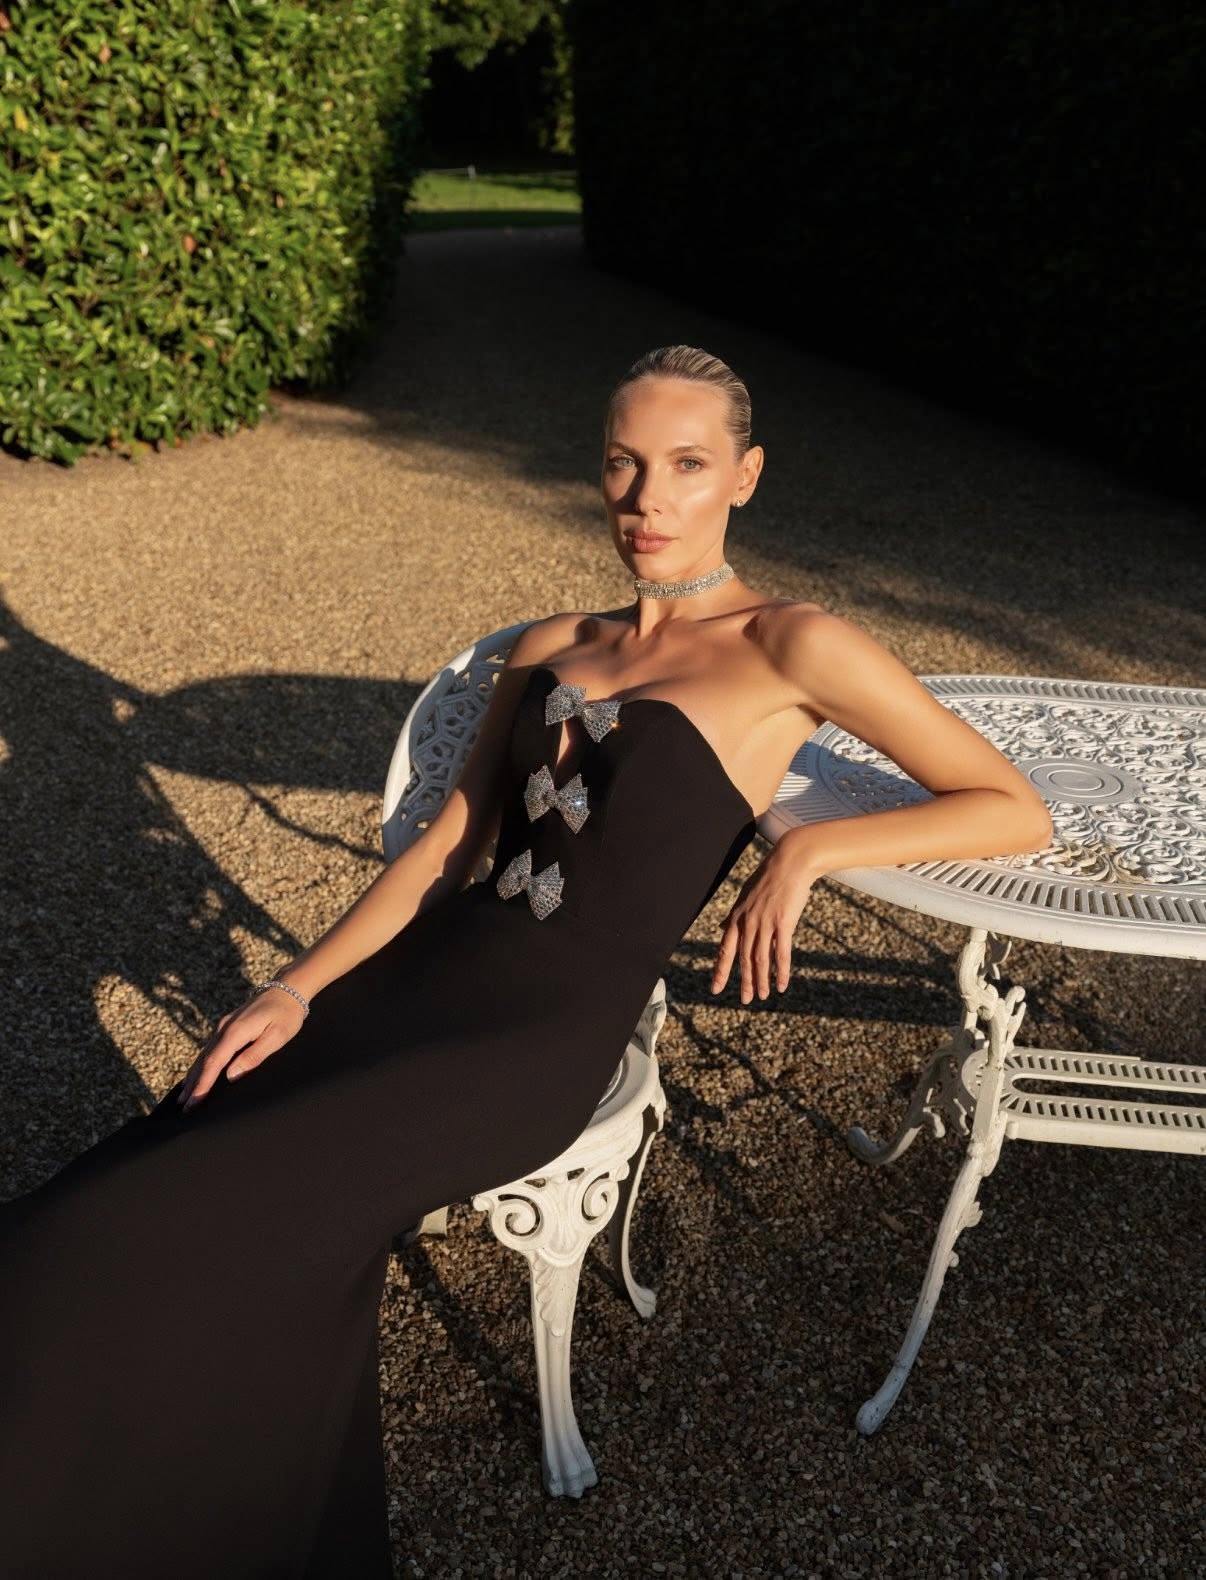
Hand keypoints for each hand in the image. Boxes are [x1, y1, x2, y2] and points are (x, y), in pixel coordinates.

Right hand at [176, 987, 306, 1110]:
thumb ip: (254, 1056)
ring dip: (194, 1076)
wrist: (286, 989)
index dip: (203, 1085)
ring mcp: (223, 1026)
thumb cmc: (286, 1015)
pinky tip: (196, 1074)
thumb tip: (231, 1075)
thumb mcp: (277, 1037)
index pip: (214, 1063)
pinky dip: (200, 1064)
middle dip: (193, 1085)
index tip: (194, 1103)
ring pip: (204, 1055)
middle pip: (204, 1060)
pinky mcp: (227, 1026)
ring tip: (183, 1097)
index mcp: (235, 1032)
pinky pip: (209, 1049)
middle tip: (183, 1108)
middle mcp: (224, 1028)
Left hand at [711, 829, 822, 1002]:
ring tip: (762, 996)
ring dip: (760, 981)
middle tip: (744, 1000)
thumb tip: (723, 927)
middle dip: (743, 982)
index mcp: (737, 916)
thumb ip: (735, 915)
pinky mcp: (783, 923)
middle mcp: (748, 922)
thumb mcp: (746, 895)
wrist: (791, 862)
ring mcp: (765, 923)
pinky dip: (781, 972)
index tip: (714, 988)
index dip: (720, 970)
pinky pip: (781, 954)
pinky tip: (782, 985)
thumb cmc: (770, 878)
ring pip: (760, 960)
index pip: (725, 948)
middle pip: (743, 959)